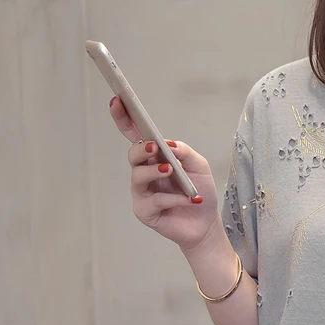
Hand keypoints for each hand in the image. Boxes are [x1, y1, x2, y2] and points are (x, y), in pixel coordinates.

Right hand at [109, 95, 219, 250]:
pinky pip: (154, 201)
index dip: (124, 118)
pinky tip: (188, 199)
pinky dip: (173, 198)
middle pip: (133, 154)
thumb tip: (168, 143)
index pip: (135, 135)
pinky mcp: (145, 211)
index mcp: (155, 157)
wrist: (206, 224)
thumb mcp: (199, 167)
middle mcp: (144, 172)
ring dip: (155, 171)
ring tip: (170, 170)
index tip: (118, 100)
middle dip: (141, 149)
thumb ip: (184, 152)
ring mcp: (142, 192)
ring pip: (138, 176)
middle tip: (154, 147)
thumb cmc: (200, 192)